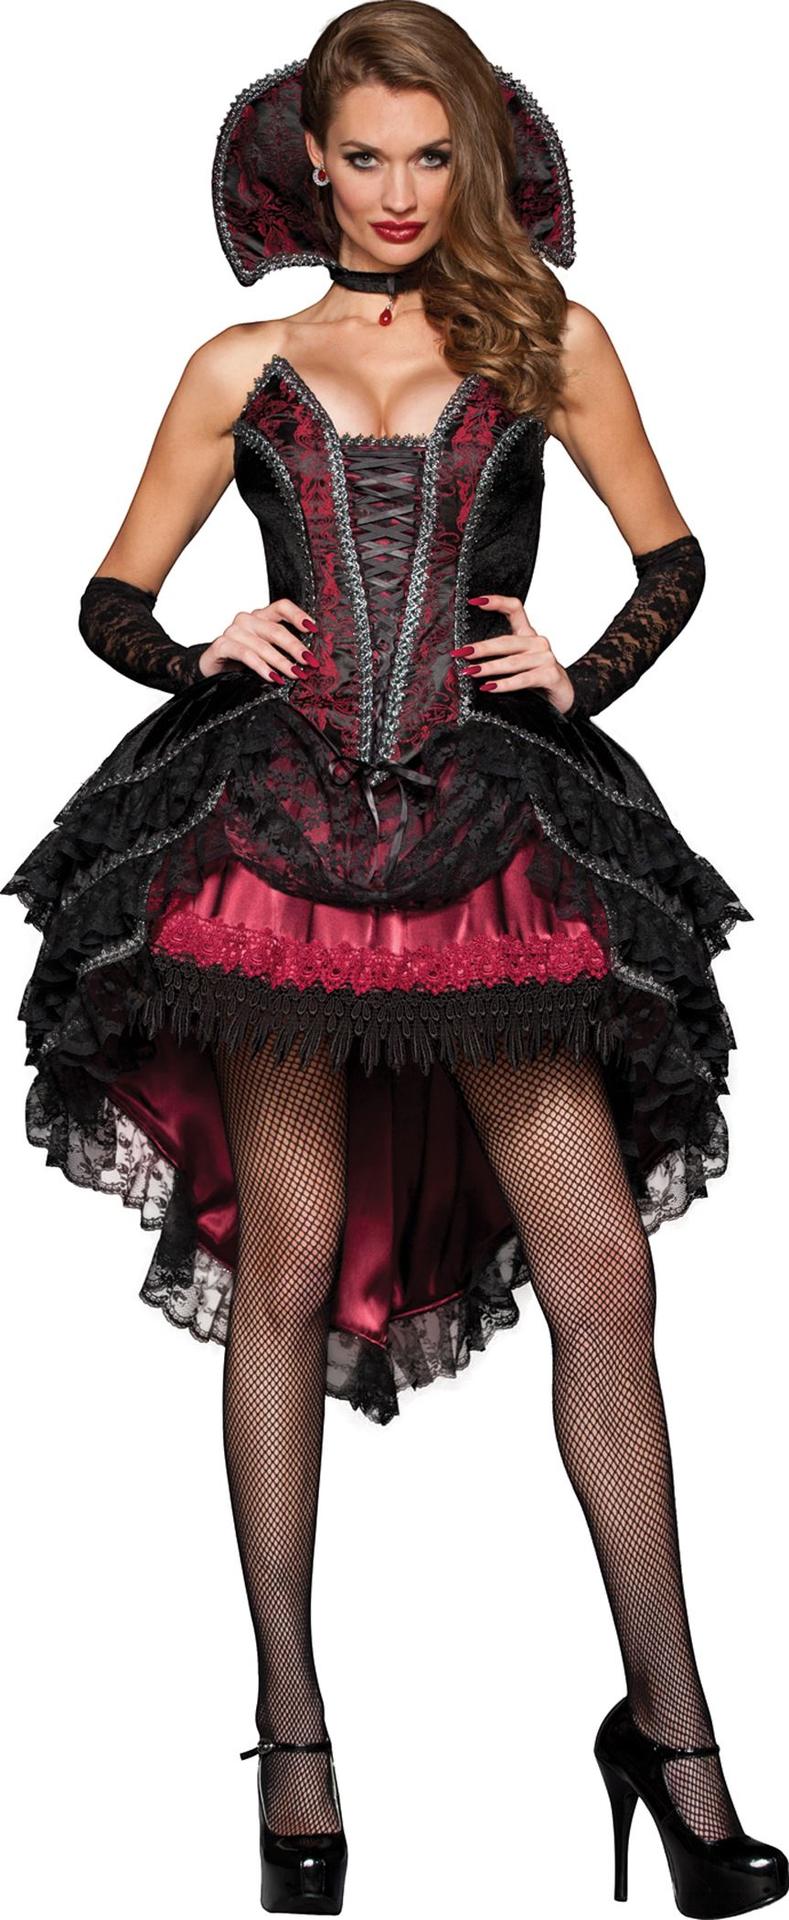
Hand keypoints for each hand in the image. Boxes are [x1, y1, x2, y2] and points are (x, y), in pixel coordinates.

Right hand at [198, 598, 320, 682]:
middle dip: (296, 648)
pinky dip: (262, 667)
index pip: (282, 607)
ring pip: (262, 645)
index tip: (313, 629)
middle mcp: (247, 619)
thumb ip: (283, 649)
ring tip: (296, 674)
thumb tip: (309, 659)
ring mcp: (233, 631)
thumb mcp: (266, 651)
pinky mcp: (222, 645)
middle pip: (276, 630)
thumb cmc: (243, 660)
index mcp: (261, 616)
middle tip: (310, 662)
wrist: (213, 669)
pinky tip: (273, 678)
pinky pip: (246, 655)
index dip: (298, 615)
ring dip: (281, 661)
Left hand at [454, 594, 575, 715]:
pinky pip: (523, 679)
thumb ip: (501, 655)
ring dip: (488, 667)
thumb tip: (468, 655)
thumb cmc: (536, 678)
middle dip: (481, 648)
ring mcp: (546, 658)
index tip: (475, 602)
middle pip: (506, 641)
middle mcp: (538, 643)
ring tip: (470, 672)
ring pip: (512, 662)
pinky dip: (505, 684)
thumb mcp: (519, 662)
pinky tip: (489, 687)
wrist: (563, 697)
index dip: (497, 602)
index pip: (515, 609)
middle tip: (462, 652)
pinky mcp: (550, 675)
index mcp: (529, 635)